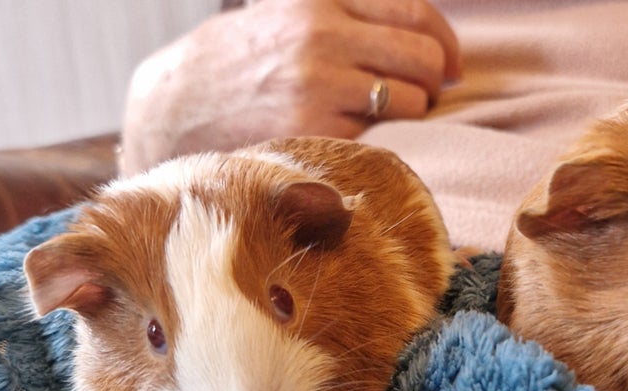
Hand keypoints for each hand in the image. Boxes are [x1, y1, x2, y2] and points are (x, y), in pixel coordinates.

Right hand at [120, 0, 460, 173]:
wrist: (176, 106)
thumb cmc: (242, 61)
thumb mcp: (285, 13)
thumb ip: (345, 13)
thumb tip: (420, 29)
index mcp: (320, 1)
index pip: (416, 13)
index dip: (445, 42)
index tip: (451, 65)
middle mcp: (322, 37)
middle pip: (423, 58)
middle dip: (434, 81)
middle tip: (423, 95)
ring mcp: (320, 85)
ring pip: (411, 100)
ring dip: (413, 113)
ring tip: (390, 118)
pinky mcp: (314, 130)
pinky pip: (383, 136)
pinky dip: (384, 139)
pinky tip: (363, 138)